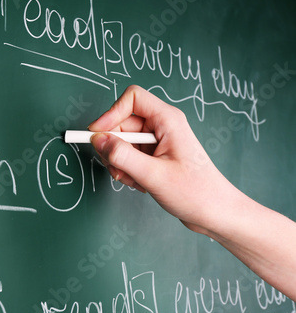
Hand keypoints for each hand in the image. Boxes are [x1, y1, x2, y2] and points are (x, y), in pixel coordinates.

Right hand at [89, 85, 236, 233]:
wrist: (215, 213)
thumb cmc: (196, 192)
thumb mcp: (153, 175)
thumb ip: (122, 156)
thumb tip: (98, 140)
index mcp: (168, 120)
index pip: (132, 99)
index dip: (111, 114)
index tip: (97, 135)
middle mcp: (162, 126)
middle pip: (122, 123)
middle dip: (114, 147)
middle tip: (117, 168)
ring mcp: (158, 141)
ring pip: (123, 142)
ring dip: (120, 162)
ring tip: (134, 180)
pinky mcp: (154, 156)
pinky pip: (129, 155)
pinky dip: (127, 170)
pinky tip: (140, 183)